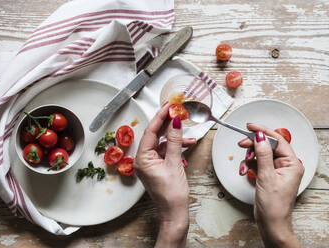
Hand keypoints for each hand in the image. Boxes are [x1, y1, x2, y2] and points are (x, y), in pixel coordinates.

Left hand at [135, 103, 195, 247]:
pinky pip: (166, 151)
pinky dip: (176, 146)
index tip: (169, 106)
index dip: (160, 117)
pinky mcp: (158, 166)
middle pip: (155, 135)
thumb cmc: (171, 194)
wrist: (175, 213)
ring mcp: (151, 163)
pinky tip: (186, 142)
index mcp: (142, 159)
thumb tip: (175, 122)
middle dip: (167, 123)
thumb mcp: (174, 163)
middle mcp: (143, 160)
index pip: (150, 131)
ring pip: (162, 142)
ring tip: (185, 128)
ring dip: (174, 136)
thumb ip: (175, 141)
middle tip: (176, 110)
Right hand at [238, 124, 303, 247]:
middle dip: (254, 144)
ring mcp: (277, 170)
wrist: (271, 223)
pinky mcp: (269, 175)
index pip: (277, 140)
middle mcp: (286, 165)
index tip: (250, 127)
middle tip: (243, 143)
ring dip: (250, 156)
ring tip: (245, 162)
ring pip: (261, 153)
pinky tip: (245, 169)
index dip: (263, 132)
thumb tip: (260, 137)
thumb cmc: (274, 206)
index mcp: (292, 164)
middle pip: (268, 146)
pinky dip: (250, 164)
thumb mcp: (266, 176)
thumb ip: (263, 154)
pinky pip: (258, 162)